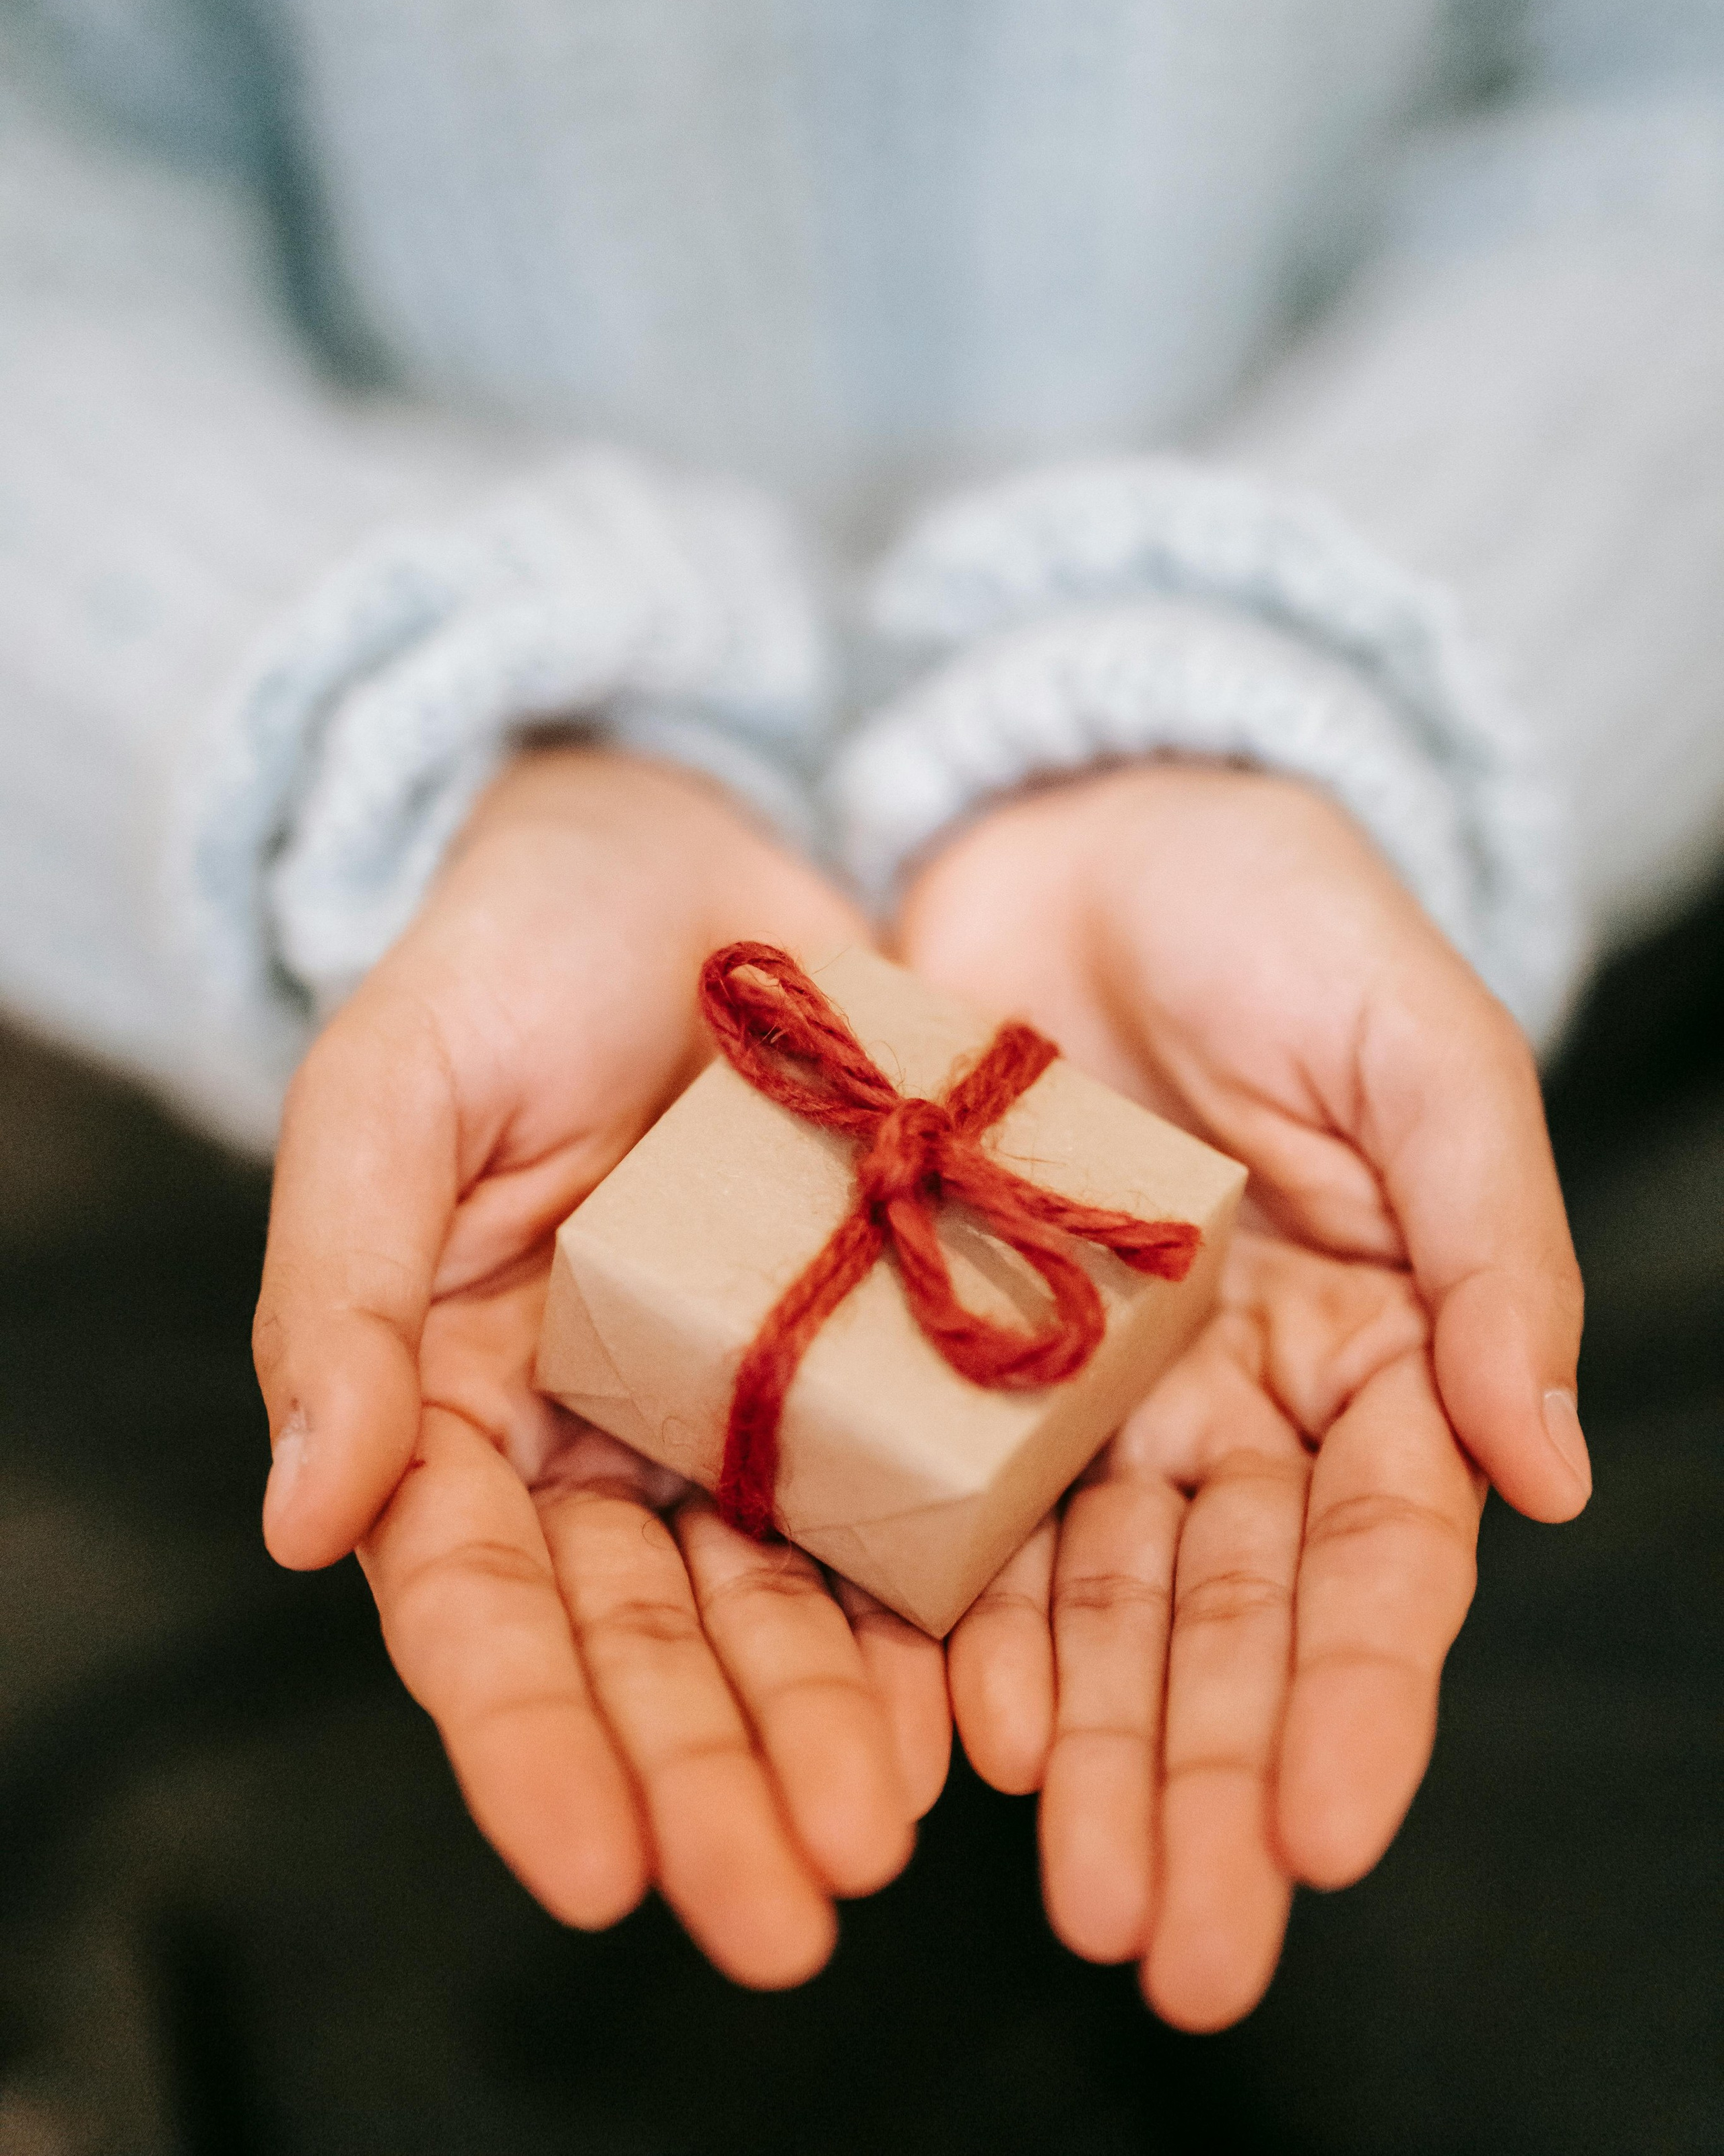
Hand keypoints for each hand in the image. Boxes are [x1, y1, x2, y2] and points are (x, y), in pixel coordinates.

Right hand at [253, 747, 949, 1987]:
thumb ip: (338, 1292)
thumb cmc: (508, 954)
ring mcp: (745, 1401)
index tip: (597, 1869)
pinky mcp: (873, 1351)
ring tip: (884, 1842)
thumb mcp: (392, 1092)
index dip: (528, 1740)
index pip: (478, 1605)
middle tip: (785, 1912)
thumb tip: (308, 1515)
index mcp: (458, 1394)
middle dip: (704, 1778)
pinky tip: (979, 1710)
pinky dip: (933, 1610)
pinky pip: (901, 1501)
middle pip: (644, 1641)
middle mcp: (603, 1430)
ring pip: (777, 1603)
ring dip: (826, 1732)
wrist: (684, 851)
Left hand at [899, 763, 1585, 2025]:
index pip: (1380, 1555)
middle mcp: (1235, 1395)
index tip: (1327, 1831)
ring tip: (1081, 1899)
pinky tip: (960, 1736)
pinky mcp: (957, 1345)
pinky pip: (962, 1507)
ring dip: (1096, 1756)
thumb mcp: (1417, 1047)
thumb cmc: (1280, 911)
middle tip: (1186, 1948)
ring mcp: (1093, 1384)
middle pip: (1230, 1619)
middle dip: (1213, 1781)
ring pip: (1100, 1602)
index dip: (1357, 1692)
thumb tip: (1551, 1464)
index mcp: (1375, 1340)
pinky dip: (966, 1624)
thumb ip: (1492, 1243)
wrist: (1080, 825)